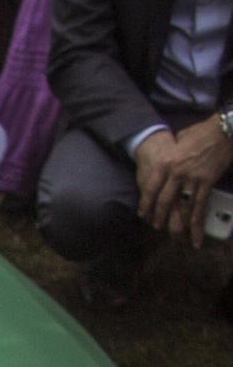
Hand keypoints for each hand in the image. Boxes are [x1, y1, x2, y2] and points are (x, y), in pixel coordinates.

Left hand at [135, 121, 232, 248]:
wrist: (223, 129)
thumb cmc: (200, 132)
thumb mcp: (176, 142)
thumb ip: (170, 155)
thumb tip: (166, 162)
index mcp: (164, 163)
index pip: (149, 189)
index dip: (145, 205)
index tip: (143, 215)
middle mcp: (175, 173)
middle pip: (163, 202)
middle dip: (158, 217)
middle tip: (156, 226)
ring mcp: (191, 179)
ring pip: (180, 208)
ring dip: (177, 224)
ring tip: (174, 235)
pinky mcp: (207, 182)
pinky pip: (200, 207)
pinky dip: (197, 223)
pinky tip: (196, 237)